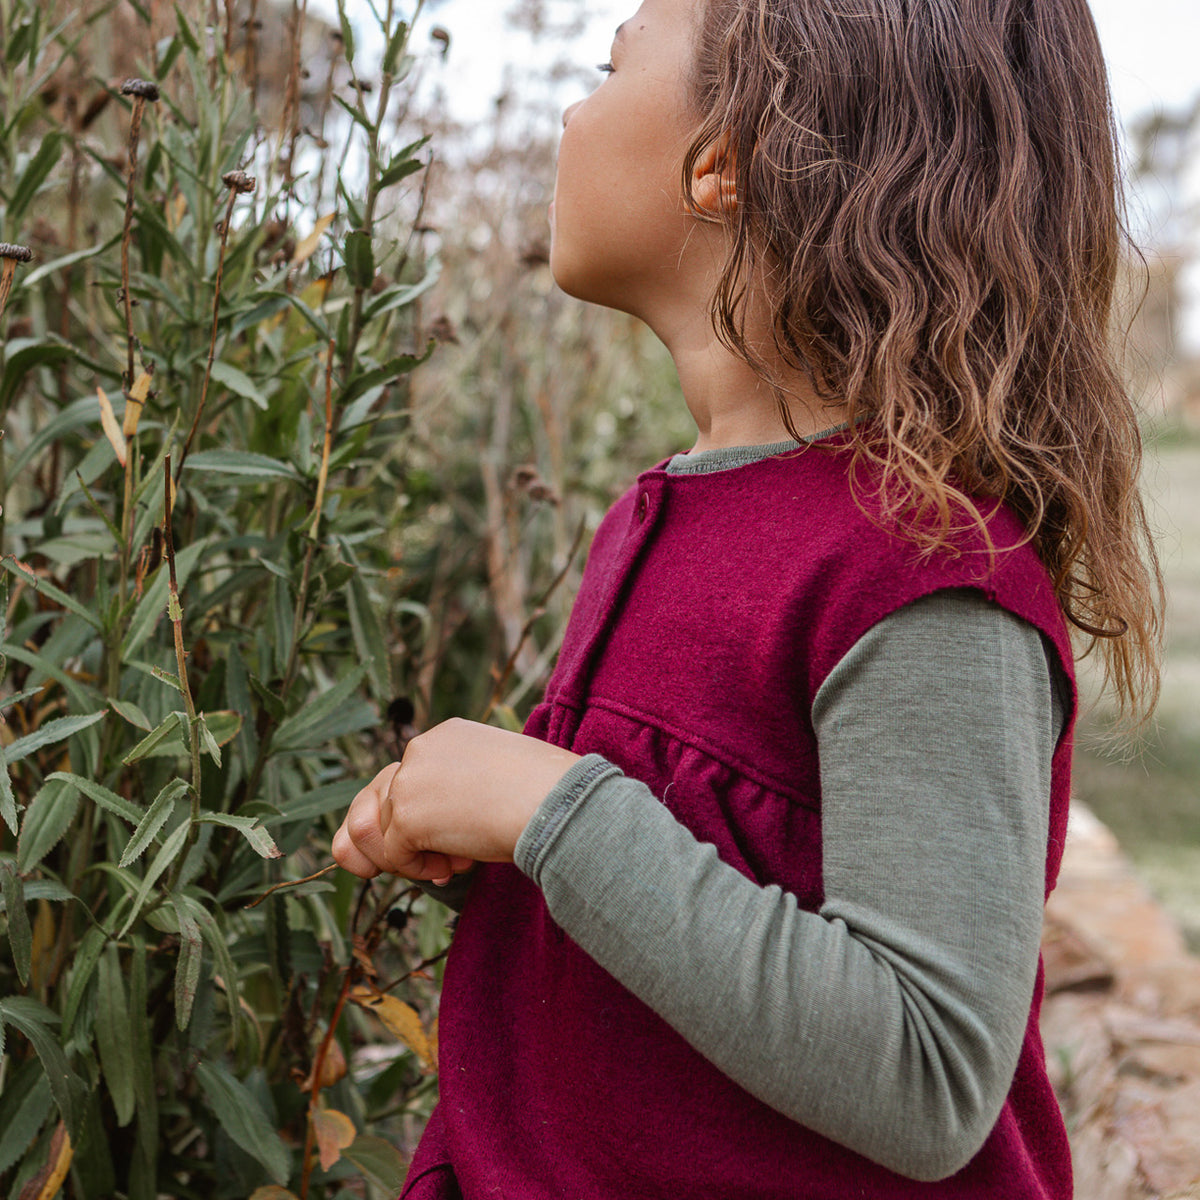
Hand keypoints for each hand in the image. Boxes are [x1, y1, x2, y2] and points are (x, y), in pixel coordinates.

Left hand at [332, 718, 580, 881]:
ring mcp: (408, 781)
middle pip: (375, 802)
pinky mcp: (406, 815)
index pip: (405, 777)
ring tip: (448, 864)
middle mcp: (419, 749)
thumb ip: (458, 794)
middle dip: (396, 839)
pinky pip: (393, 856)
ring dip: (407, 856)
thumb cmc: (545, 796)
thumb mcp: (495, 781)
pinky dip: (420, 871)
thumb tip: (435, 839)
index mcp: (445, 736)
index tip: (456, 838)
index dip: (421, 816)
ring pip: (375, 831)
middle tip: (439, 860)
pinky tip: (457, 865)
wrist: (558, 803)